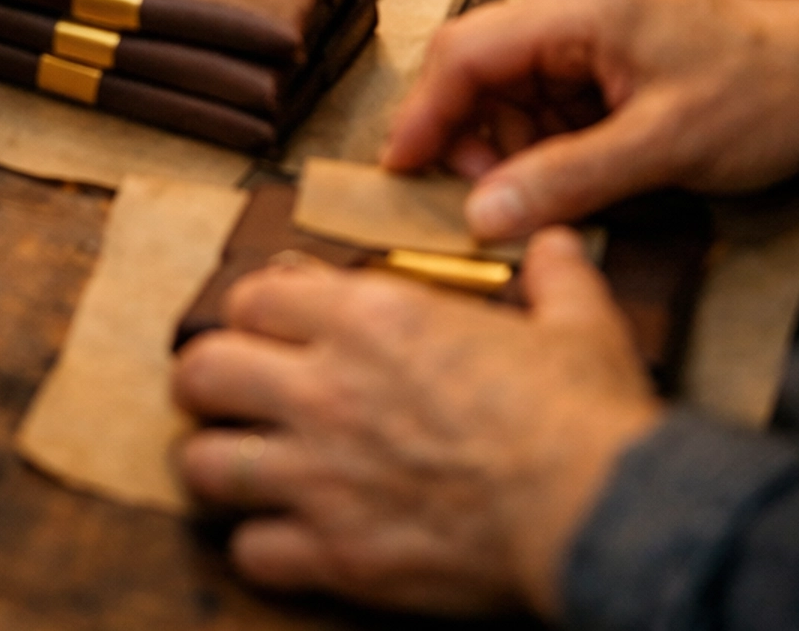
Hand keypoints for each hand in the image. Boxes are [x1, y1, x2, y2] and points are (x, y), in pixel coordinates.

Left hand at [174, 236, 659, 617]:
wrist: (597, 515)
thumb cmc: (582, 416)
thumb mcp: (575, 317)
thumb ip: (553, 271)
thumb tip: (555, 242)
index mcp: (373, 315)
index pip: (252, 295)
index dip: (256, 310)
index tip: (272, 328)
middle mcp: (326, 387)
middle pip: (201, 371)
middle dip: (210, 381)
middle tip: (235, 394)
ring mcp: (321, 475)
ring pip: (204, 463)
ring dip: (219, 463)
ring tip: (242, 465)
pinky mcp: (336, 556)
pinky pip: (250, 552)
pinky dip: (261, 546)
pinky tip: (287, 537)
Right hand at [385, 0, 798, 241]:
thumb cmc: (762, 95)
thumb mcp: (662, 148)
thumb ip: (567, 180)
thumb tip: (482, 216)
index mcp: (579, 8)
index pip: (467, 51)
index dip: (424, 113)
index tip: (398, 171)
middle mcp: (574, 9)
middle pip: (480, 68)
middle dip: (469, 137)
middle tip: (482, 204)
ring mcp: (591, 34)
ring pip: (511, 91)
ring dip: (509, 149)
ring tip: (538, 200)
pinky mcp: (609, 62)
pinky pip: (549, 104)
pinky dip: (545, 148)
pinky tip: (571, 183)